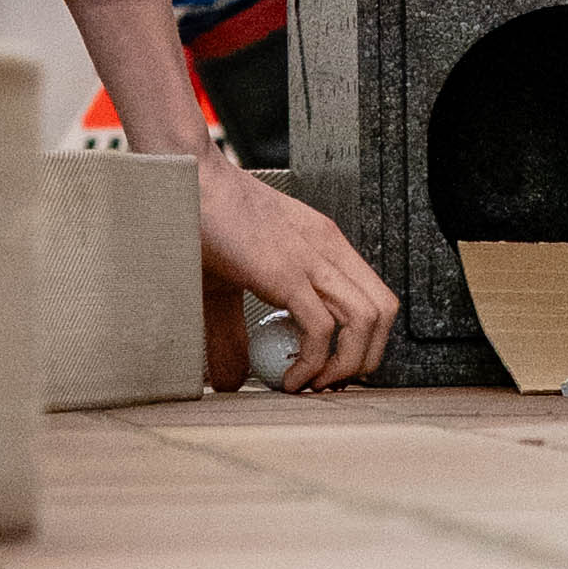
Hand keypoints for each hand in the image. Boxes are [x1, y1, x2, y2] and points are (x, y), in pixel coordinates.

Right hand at [199, 161, 398, 388]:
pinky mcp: (285, 272)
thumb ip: (232, 332)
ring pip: (365, 320)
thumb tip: (231, 380)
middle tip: (331, 385)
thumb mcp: (224, 286)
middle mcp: (328, 247)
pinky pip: (321, 329)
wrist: (183, 182)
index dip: (367, 340)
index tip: (335, 370)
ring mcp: (311, 258)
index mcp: (323, 243)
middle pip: (384, 310)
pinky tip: (288, 378)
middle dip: (366, 358)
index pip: (374, 295)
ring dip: (345, 366)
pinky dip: (312, 363)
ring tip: (312, 386)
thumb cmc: (200, 223)